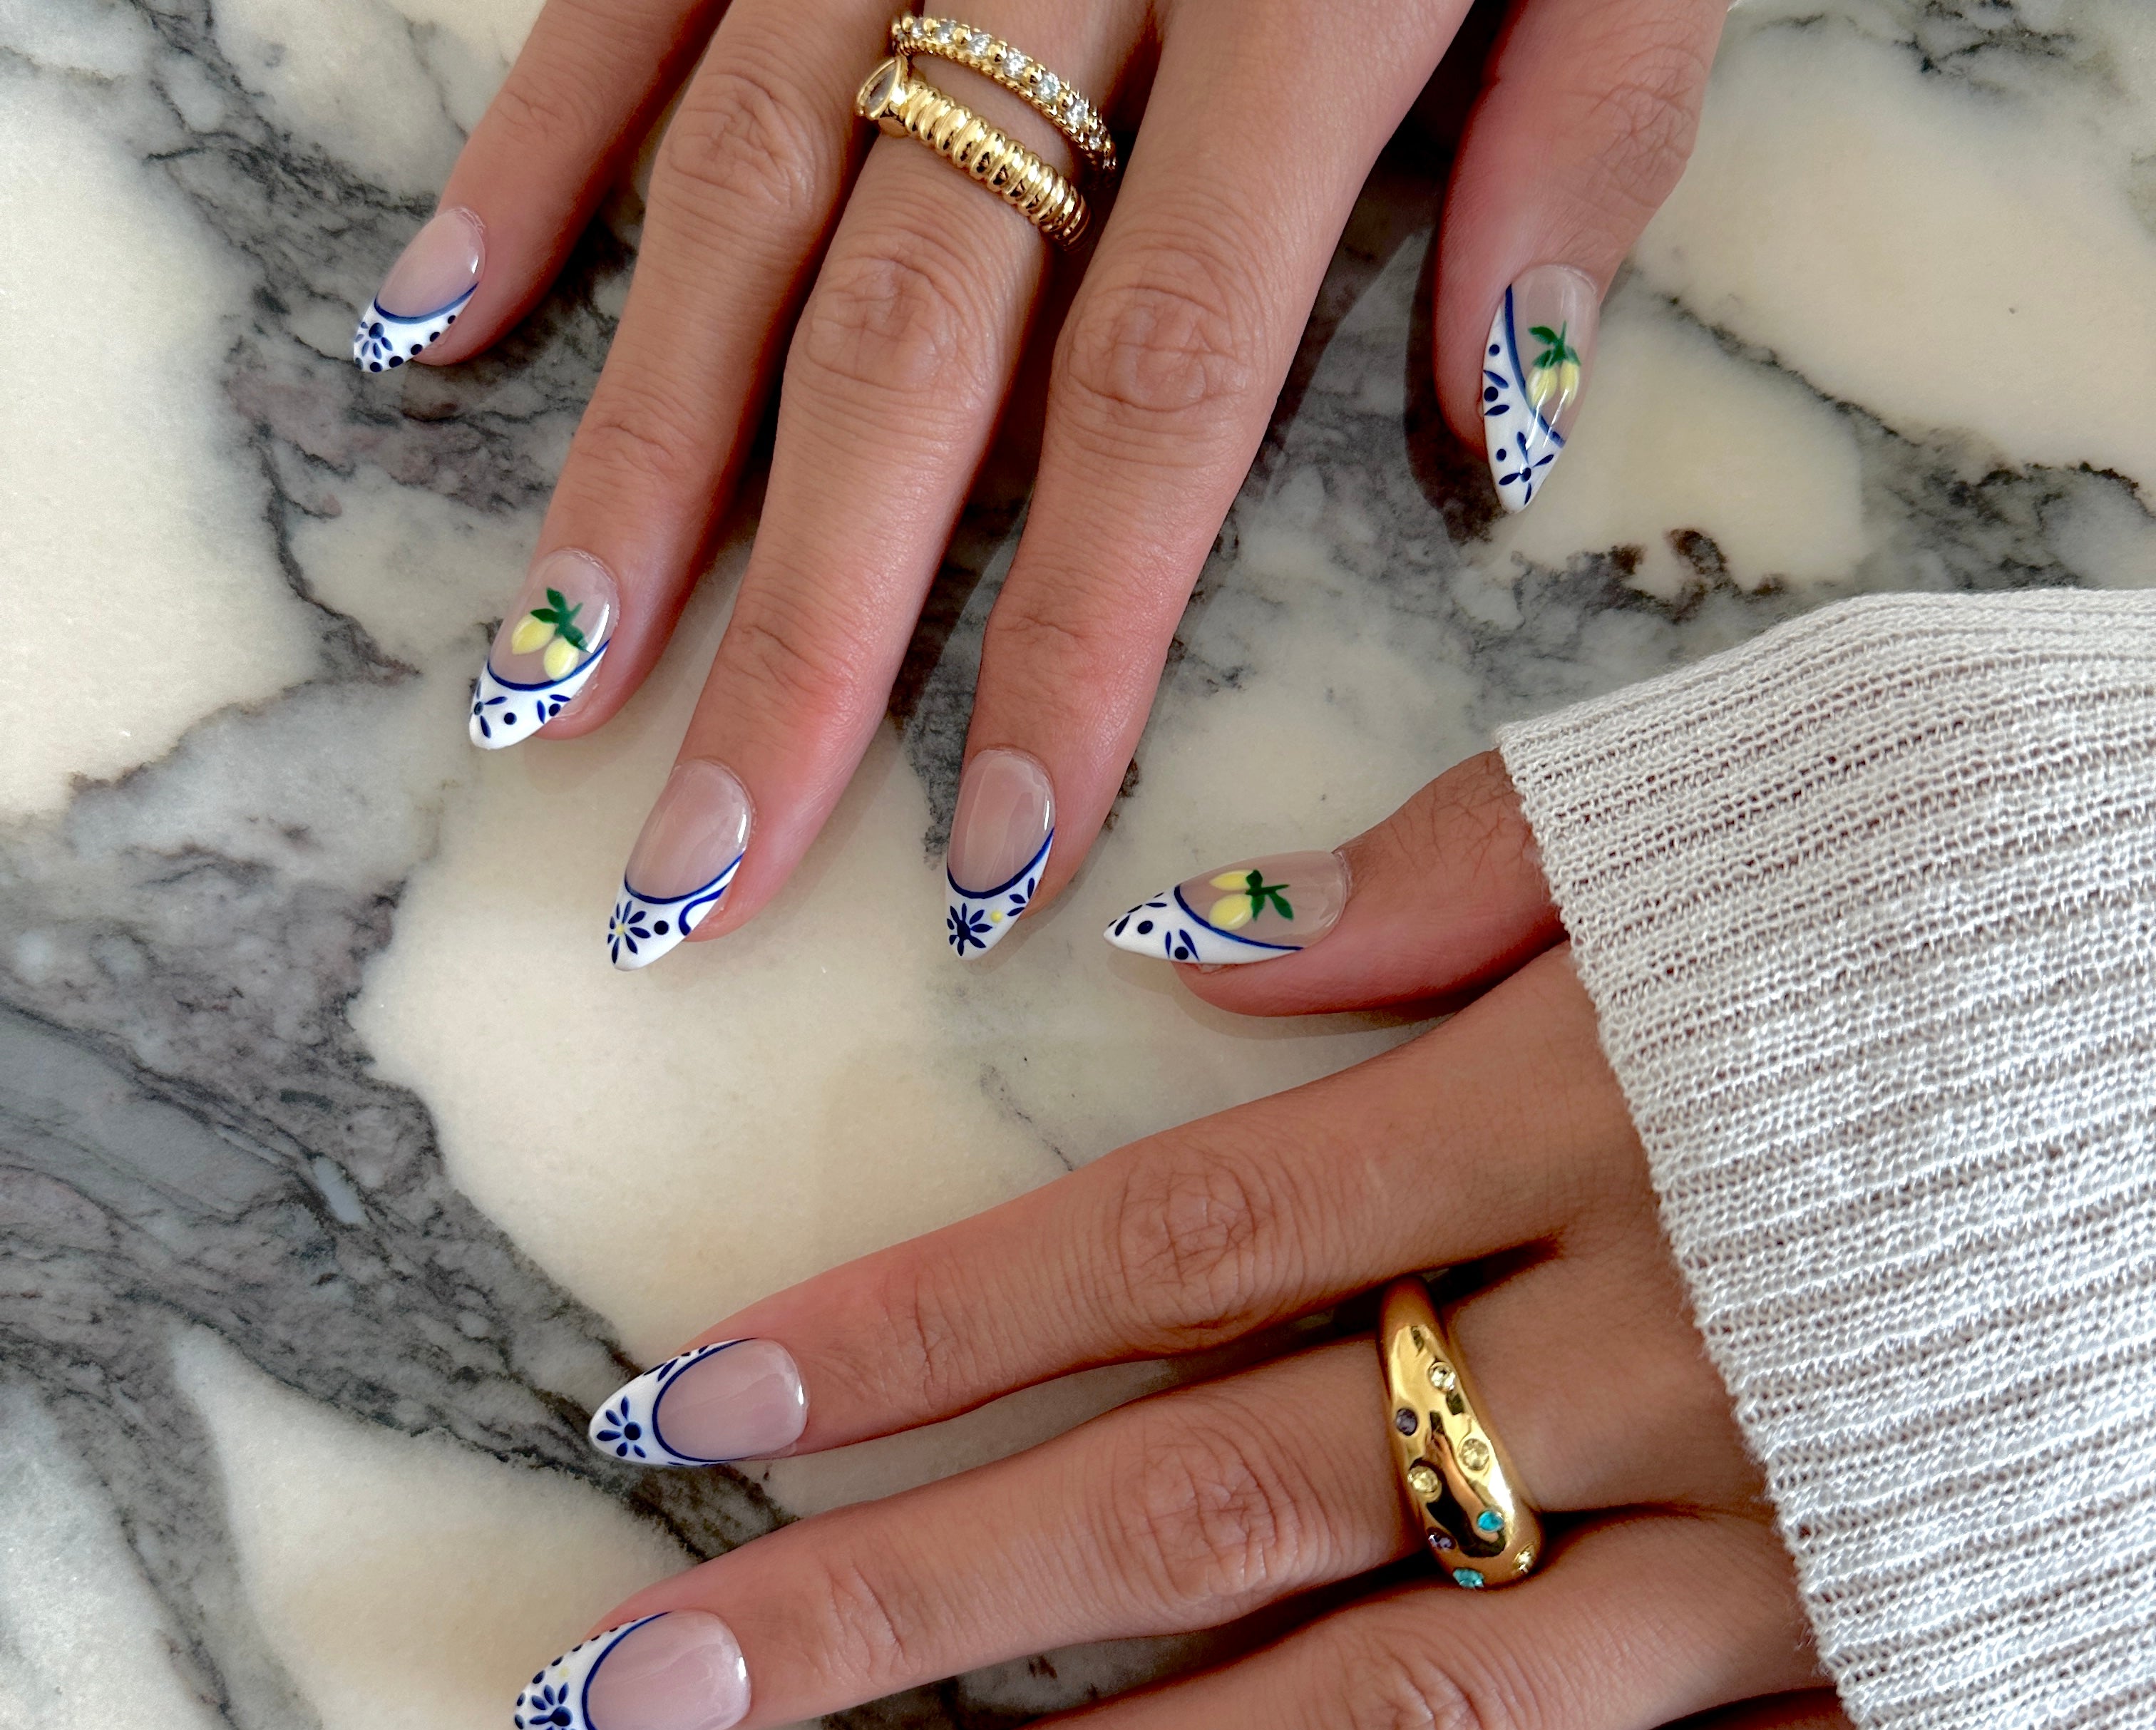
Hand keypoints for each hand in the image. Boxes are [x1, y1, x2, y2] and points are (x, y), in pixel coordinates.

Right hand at [359, 0, 1725, 963]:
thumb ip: (1585, 135)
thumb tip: (1496, 423)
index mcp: (1298, 3)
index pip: (1158, 395)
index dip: (1065, 643)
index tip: (997, 857)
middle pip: (903, 358)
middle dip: (798, 637)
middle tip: (697, 864)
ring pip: (737, 208)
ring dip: (634, 463)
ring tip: (553, 678)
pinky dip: (527, 161)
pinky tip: (437, 335)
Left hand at [516, 754, 1907, 1729]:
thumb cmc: (2069, 861)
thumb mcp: (1767, 786)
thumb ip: (1461, 886)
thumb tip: (1191, 970)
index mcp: (1570, 1107)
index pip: (1149, 1244)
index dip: (901, 1337)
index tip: (683, 1418)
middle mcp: (1628, 1348)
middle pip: (1193, 1501)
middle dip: (901, 1600)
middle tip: (645, 1691)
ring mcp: (1781, 1550)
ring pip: (1378, 1709)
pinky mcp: (1934, 1695)